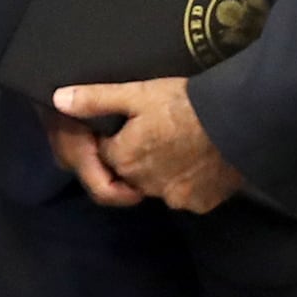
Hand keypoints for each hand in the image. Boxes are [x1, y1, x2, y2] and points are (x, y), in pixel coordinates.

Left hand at [51, 76, 244, 212]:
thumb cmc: (184, 103)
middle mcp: (143, 185)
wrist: (238, 120)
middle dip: (137, 158)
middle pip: (131, 174)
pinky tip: (200, 161)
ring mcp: (173, 198)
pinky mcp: (200, 204)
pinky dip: (189, 183)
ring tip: (181, 145)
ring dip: (162, 172)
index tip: (135, 123)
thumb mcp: (137, 93)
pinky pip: (187, 196)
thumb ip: (96, 99)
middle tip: (159, 132)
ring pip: (159, 187)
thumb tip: (58, 100)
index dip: (117, 137)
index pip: (106, 153)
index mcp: (123, 158)